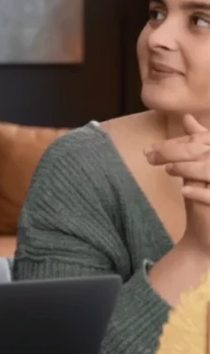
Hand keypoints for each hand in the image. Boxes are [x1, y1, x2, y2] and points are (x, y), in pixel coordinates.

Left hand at [146, 113, 209, 250]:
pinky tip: (184, 191)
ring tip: (168, 171)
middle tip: (149, 156)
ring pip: (209, 169)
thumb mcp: (199, 167)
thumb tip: (188, 118)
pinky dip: (199, 191)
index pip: (204, 140)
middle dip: (173, 151)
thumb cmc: (205, 195)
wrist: (209, 235)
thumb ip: (199, 143)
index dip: (178, 142)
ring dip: (186, 167)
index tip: (150, 149)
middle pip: (204, 151)